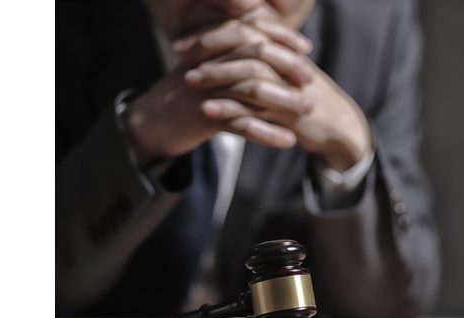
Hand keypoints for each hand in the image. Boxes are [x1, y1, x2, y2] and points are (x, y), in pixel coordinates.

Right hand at [123, 20, 313, 164]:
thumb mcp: (209, 69)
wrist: (151, 123)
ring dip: (285, 101)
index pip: (251, 31)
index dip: (281, 37)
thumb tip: (264, 38)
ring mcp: (207, 90)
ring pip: (253, 91)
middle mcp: (210, 64)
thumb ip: (233, 54)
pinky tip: (288, 141)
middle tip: (311, 79)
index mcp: (212, 48)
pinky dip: (267, 133)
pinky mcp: (204, 117)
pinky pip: (241, 125)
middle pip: (256, 57)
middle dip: (289, 67)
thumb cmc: (186, 95)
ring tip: (308, 110)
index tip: (305, 47)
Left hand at [180, 21, 370, 171]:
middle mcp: (285, 62)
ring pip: (248, 73)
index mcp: (282, 49)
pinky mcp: (289, 113)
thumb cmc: (306, 100)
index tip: (185, 41)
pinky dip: (229, 108)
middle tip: (180, 54)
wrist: (338, 127)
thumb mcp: (284, 75)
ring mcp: (288, 86)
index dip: (213, 31)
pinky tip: (208, 110)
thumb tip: (228, 51)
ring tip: (189, 80)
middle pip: (244, 43)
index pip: (245, 28)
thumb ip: (260, 61)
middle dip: (209, 46)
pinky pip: (255, 108)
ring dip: (216, 74)